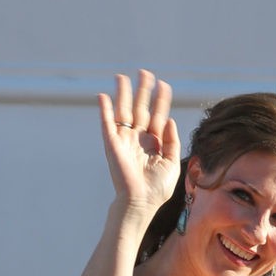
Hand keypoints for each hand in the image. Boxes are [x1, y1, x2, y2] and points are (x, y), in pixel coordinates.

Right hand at [98, 69, 179, 216]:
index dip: (160, 100)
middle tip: (145, 73)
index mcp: (154, 143)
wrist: (140, 202)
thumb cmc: (157, 189)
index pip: (157, 116)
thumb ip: (172, 141)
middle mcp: (139, 139)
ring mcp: (125, 140)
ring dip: (123, 93)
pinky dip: (104, 109)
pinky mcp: (112, 144)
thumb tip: (170, 119)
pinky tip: (103, 96)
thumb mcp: (172, 163)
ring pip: (123, 111)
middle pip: (140, 108)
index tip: (164, 84)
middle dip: (143, 91)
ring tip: (123, 77)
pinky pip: (107, 123)